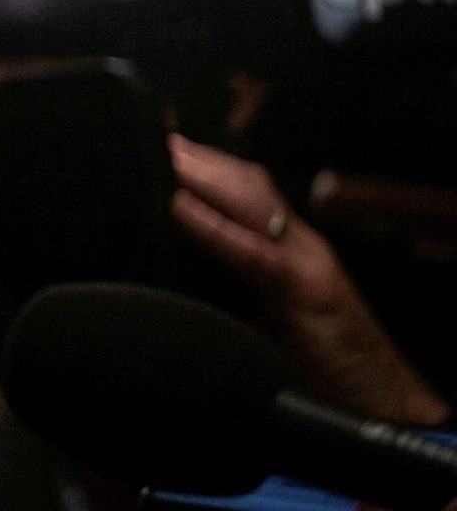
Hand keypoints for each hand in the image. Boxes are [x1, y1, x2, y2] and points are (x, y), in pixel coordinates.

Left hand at [168, 135, 448, 425]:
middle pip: (251, 189)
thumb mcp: (273, 322)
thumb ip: (242, 294)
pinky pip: (253, 252)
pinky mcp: (307, 292)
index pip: (252, 196)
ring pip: (253, 207)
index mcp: (292, 253)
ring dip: (208, 181)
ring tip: (170, 161)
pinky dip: (214, 227)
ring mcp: (308, 265)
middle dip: (207, 163)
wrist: (378, 400)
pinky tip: (182, 209)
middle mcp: (302, 248)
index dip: (214, 171)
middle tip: (163, 142)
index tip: (172, 152)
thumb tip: (189, 285)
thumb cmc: (324, 365)